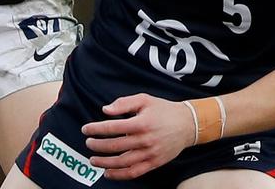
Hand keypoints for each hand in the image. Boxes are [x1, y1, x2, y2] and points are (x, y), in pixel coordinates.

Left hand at [81, 94, 195, 179]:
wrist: (188, 124)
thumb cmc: (163, 110)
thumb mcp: (144, 99)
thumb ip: (124, 103)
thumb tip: (105, 110)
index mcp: (140, 123)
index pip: (112, 127)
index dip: (96, 129)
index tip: (86, 129)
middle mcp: (144, 140)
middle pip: (115, 146)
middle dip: (97, 145)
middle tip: (88, 143)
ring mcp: (150, 154)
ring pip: (122, 162)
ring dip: (105, 162)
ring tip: (93, 159)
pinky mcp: (154, 163)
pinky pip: (134, 172)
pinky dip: (120, 175)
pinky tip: (108, 173)